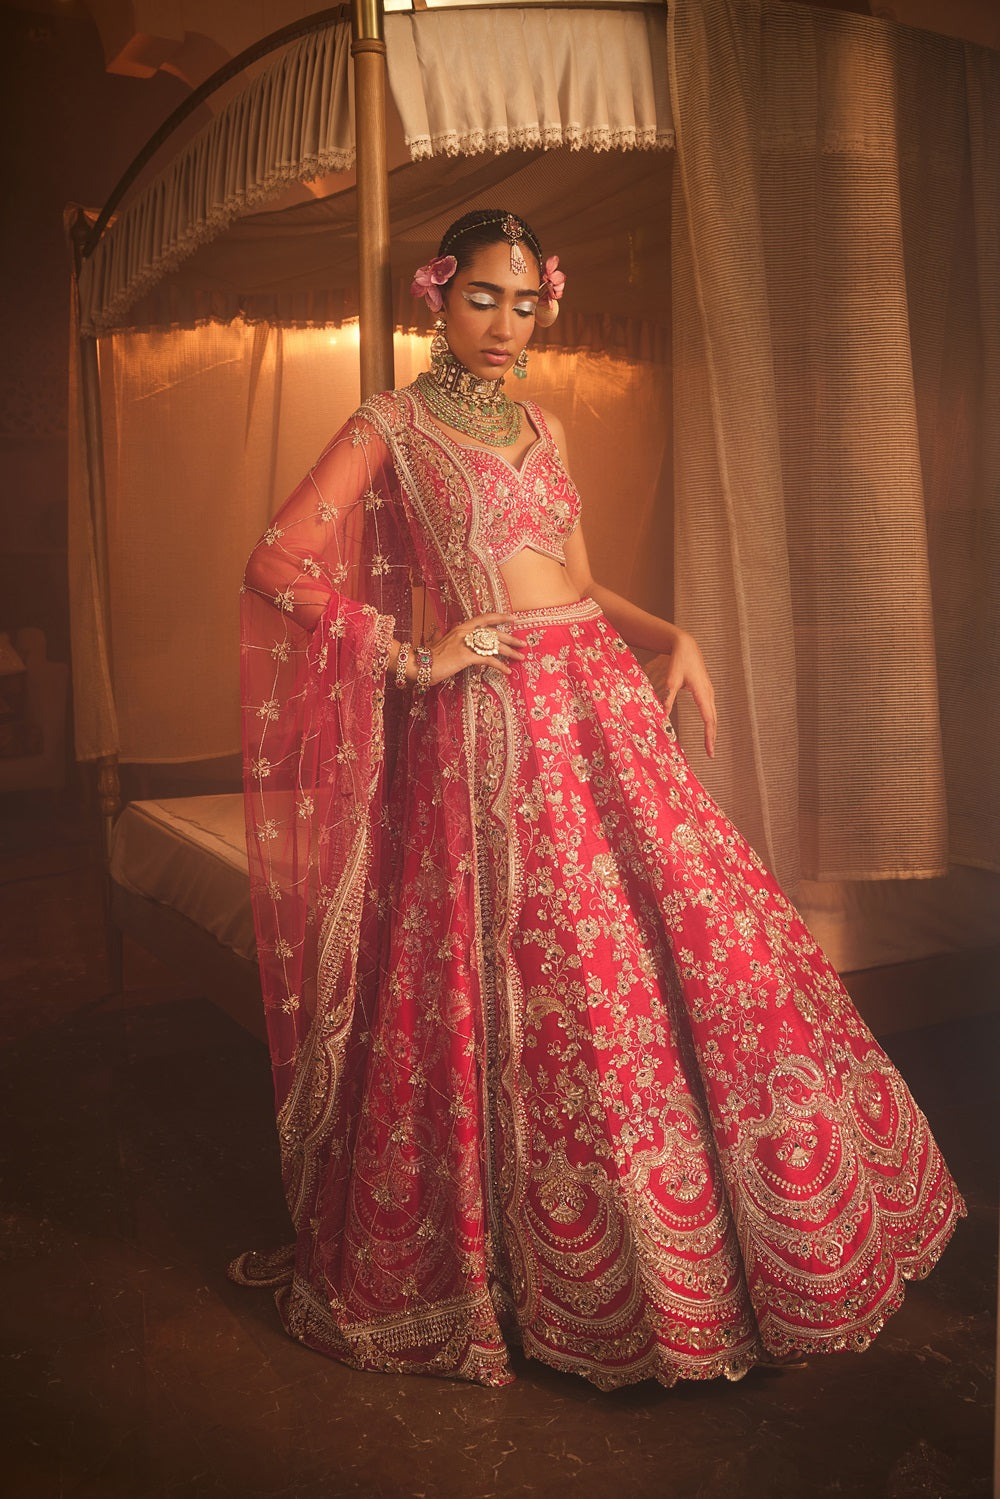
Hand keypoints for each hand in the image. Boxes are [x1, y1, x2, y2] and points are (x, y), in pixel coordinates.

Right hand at [426, 613, 526, 684]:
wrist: (418, 664)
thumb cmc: (430, 657)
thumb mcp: (442, 644)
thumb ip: (450, 640)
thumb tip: (452, 639)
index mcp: (461, 628)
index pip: (484, 618)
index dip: (500, 617)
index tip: (513, 618)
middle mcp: (465, 632)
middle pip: (494, 633)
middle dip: (511, 638)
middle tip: (522, 643)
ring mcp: (466, 643)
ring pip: (494, 646)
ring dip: (510, 652)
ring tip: (520, 657)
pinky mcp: (466, 656)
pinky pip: (488, 660)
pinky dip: (500, 665)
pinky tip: (507, 671)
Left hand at [646, 630, 717, 757]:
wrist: (686, 646)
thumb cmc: (678, 661)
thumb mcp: (671, 680)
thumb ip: (668, 698)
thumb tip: (663, 716)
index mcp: (702, 692)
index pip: (708, 719)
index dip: (709, 736)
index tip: (709, 750)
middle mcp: (709, 693)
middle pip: (714, 720)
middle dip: (712, 737)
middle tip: (710, 754)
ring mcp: (709, 692)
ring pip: (713, 715)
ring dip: (712, 730)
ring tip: (709, 745)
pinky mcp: (707, 690)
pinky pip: (711, 709)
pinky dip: (710, 721)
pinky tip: (707, 729)